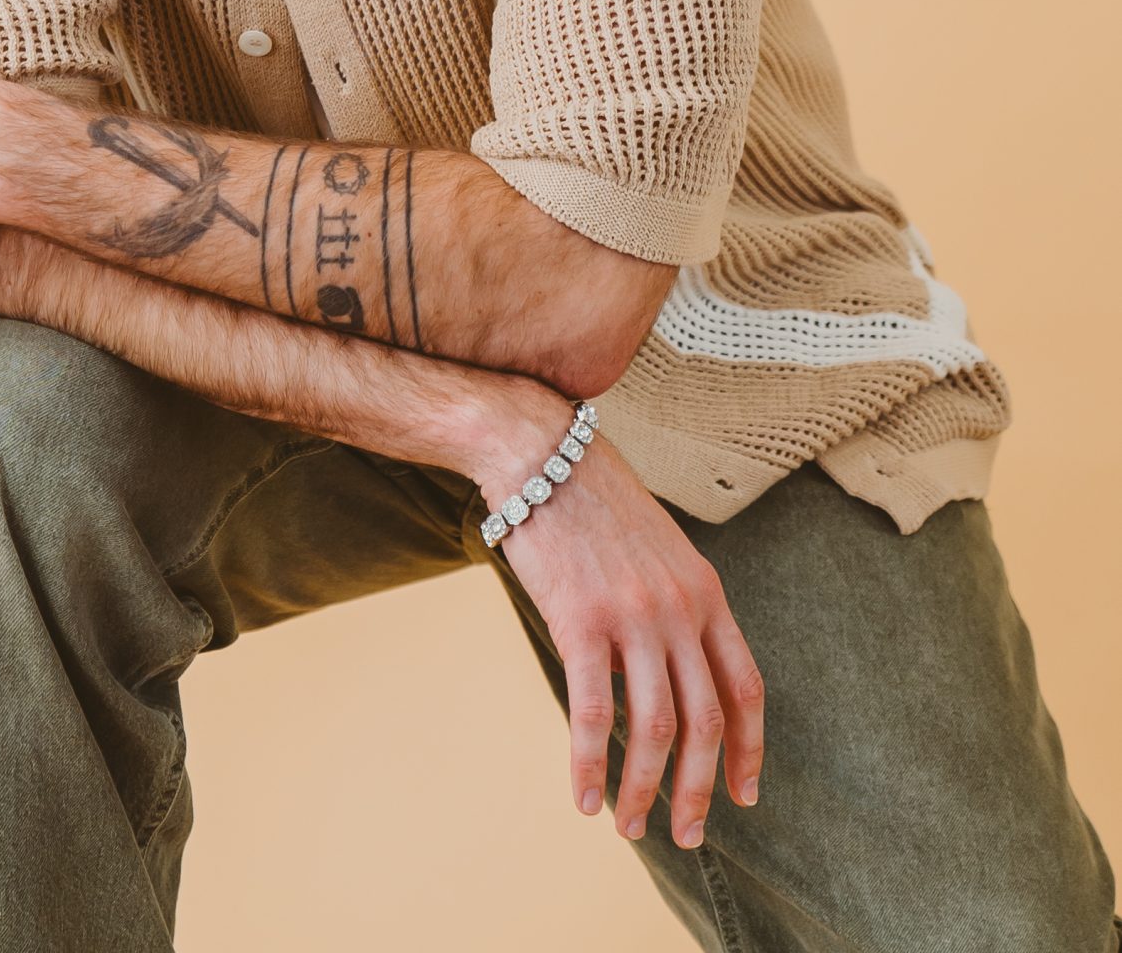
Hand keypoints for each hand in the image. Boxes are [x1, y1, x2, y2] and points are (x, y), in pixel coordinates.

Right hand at [477, 427, 763, 850]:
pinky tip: (582, 797)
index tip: (744, 796)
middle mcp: (680, 609)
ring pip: (656, 729)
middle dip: (700, 792)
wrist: (541, 454)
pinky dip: (591, 765)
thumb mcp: (660, 551)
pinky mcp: (581, 621)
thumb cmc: (594, 502)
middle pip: (706, 723)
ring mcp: (634, 616)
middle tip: (686, 837)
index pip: (745, 688)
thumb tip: (672, 673)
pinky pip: (594, 713)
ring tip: (629, 826)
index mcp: (706, 593)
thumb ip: (676, 607)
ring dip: (645, 791)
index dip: (749, 751)